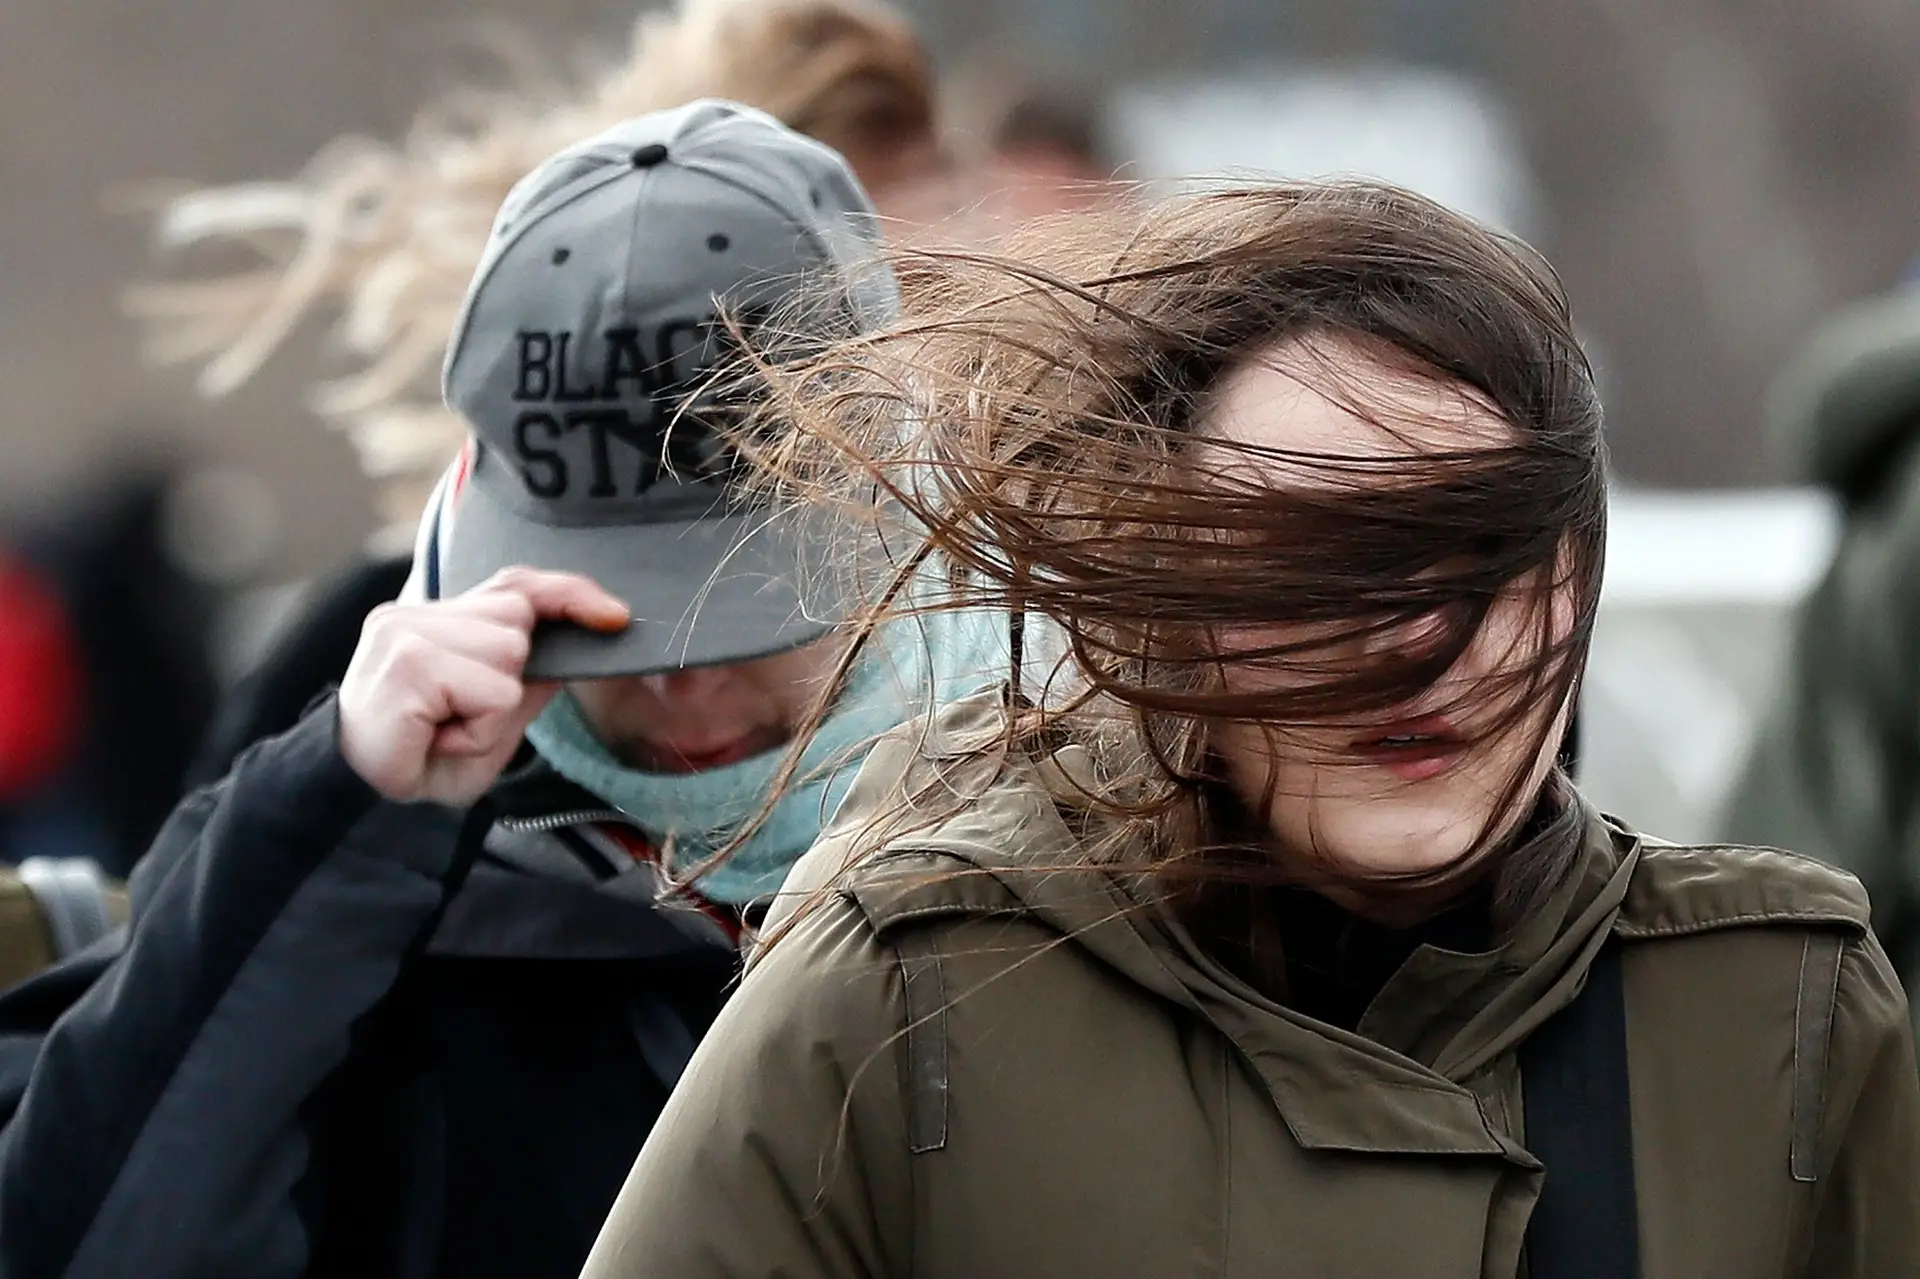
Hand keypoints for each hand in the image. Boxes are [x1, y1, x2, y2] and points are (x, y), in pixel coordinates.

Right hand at [337, 568, 628, 805]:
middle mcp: (416, 613)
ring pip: (509, 655)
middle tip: (460, 717)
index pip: (515, 585)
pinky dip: (479, 728)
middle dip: (510, 678)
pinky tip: (441, 738)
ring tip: (449, 728)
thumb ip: (531, 676)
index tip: (615, 617)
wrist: (361, 803)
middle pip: (518, 621)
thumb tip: (582, 636)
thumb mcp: (494, 717)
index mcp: (437, 618)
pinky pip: (492, 691)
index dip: (568, 594)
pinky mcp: (408, 661)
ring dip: (493, 709)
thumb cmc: (427, 757)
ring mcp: (406, 631)